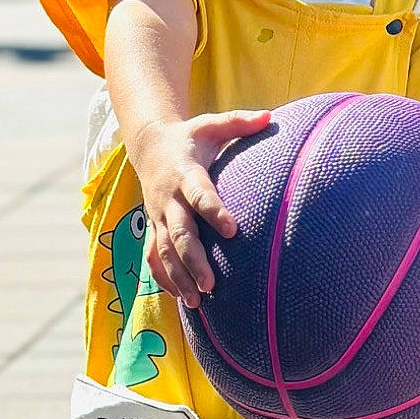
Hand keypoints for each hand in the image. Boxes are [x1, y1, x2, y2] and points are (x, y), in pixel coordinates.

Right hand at [128, 110, 270, 307]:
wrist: (149, 145)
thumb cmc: (190, 137)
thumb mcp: (212, 124)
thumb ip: (240, 122)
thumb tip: (271, 116)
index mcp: (185, 174)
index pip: (200, 194)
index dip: (214, 211)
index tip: (232, 230)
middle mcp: (168, 199)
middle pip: (179, 233)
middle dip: (193, 260)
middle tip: (210, 283)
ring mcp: (158, 216)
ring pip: (164, 252)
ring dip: (178, 277)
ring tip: (196, 302)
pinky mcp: (153, 228)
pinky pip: (154, 257)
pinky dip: (164, 279)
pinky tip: (180, 301)